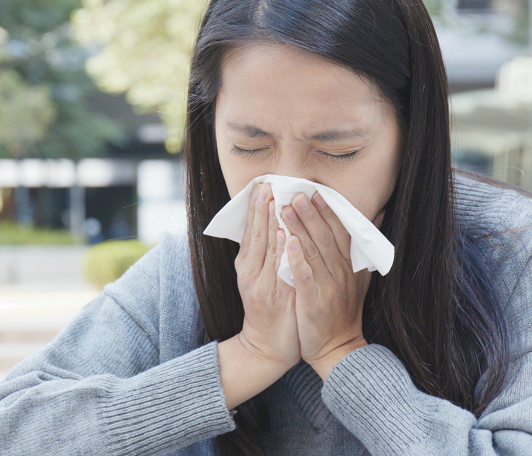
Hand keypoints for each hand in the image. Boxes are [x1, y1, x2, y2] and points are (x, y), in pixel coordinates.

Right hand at [233, 183, 300, 368]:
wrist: (267, 348)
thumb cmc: (272, 310)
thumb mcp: (265, 279)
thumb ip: (270, 254)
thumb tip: (280, 226)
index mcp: (248, 265)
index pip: (251, 230)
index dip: (256, 207)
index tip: (262, 185)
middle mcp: (250, 272)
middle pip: (255, 234)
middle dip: (261, 208)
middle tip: (266, 184)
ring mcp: (261, 284)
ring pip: (265, 248)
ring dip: (269, 223)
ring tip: (274, 200)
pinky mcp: (272, 297)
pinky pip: (277, 269)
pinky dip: (279, 250)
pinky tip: (283, 234)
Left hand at [284, 192, 371, 379]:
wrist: (338, 349)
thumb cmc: (343, 311)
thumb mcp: (361, 277)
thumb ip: (365, 247)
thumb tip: (379, 214)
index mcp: (350, 266)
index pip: (341, 232)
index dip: (329, 211)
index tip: (317, 191)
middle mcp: (341, 273)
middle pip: (326, 237)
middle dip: (311, 213)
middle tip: (296, 192)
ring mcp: (328, 286)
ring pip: (313, 251)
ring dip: (300, 227)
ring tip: (285, 208)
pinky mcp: (314, 300)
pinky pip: (305, 275)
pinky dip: (297, 257)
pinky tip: (287, 241)